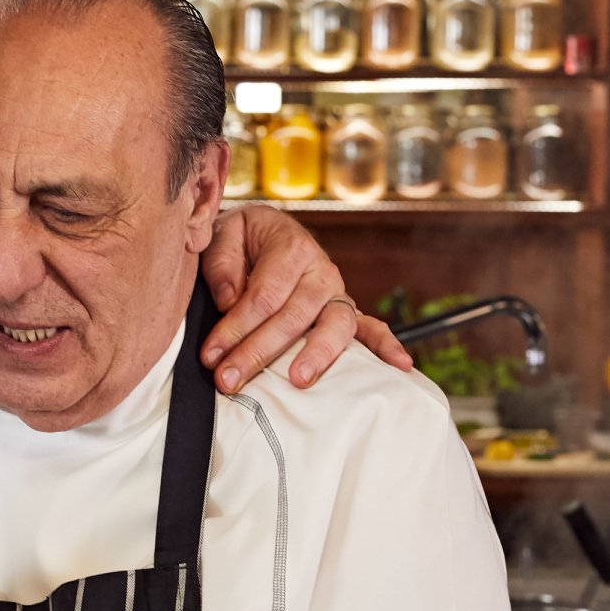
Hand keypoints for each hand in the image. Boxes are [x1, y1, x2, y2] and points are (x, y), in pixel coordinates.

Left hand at [200, 205, 412, 393]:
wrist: (261, 230)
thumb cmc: (239, 239)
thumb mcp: (222, 235)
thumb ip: (223, 264)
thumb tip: (232, 301)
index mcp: (291, 246)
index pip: (263, 295)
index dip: (235, 327)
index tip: (211, 355)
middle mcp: (321, 270)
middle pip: (294, 316)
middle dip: (258, 352)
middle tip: (229, 379)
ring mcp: (336, 292)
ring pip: (335, 324)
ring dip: (317, 356)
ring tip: (298, 380)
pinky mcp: (344, 310)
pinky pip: (371, 328)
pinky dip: (387, 346)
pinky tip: (398, 366)